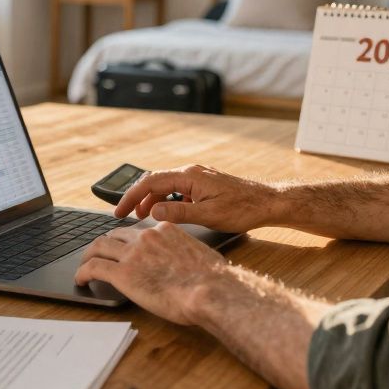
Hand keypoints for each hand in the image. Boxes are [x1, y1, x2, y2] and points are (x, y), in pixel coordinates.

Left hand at [74, 222, 226, 324]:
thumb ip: (187, 255)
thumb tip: (190, 267)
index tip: (123, 248)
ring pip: (98, 247)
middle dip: (104, 245)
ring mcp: (132, 254)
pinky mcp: (122, 273)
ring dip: (88, 256)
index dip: (127, 240)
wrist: (211, 290)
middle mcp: (146, 237)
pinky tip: (81, 280)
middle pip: (114, 235)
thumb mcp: (201, 256)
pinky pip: (93, 267)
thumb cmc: (214, 280)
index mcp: (165, 230)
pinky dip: (82, 272)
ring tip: (84, 266)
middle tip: (99, 255)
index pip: (138, 231)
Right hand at [114, 164, 283, 233]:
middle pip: (155, 180)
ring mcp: (199, 177)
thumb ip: (179, 213)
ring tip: (142, 216)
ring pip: (167, 185)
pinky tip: (167, 213)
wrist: (268, 202)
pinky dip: (167, 200)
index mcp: (190, 176)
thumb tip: (153, 211)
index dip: (131, 197)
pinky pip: (178, 189)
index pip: (150, 182)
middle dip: (137, 197)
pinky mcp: (205, 184)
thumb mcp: (208, 215)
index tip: (119, 211)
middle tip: (125, 215)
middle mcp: (192, 172)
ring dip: (152, 199)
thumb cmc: (243, 209)